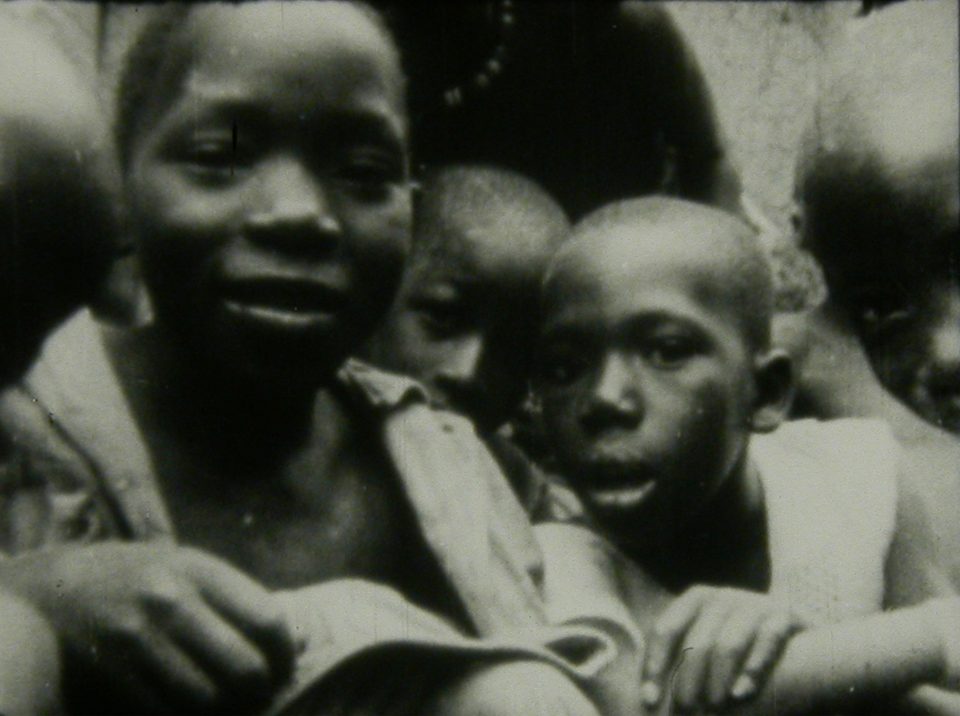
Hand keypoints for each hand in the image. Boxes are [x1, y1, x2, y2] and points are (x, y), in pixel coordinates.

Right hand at [1, 542, 294, 713]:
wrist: (59, 587)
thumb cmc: (142, 580)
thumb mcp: (190, 569)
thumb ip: (236, 600)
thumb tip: (296, 643)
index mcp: (201, 570)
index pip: (268, 621)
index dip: (285, 657)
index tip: (283, 671)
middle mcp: (170, 600)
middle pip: (244, 669)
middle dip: (260, 692)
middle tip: (258, 697)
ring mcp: (137, 637)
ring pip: (207, 700)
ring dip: (225, 712)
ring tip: (227, 705)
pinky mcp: (109, 671)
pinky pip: (165, 713)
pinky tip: (189, 709)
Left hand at [640, 586, 806, 712]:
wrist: (804, 645)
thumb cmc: (742, 650)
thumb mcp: (710, 642)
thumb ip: (683, 656)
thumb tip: (647, 695)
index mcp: (698, 599)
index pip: (666, 629)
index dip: (655, 664)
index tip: (650, 699)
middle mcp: (724, 597)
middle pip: (697, 641)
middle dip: (687, 680)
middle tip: (685, 710)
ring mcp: (756, 604)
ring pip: (729, 643)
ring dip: (718, 678)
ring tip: (714, 707)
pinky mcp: (785, 616)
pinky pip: (767, 641)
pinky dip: (753, 668)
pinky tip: (741, 692)